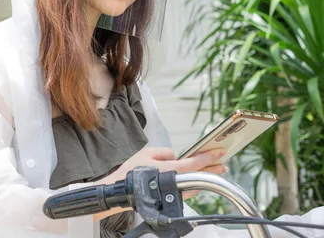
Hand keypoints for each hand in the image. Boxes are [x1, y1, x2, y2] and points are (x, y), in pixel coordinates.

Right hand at [92, 147, 227, 220]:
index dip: (209, 157)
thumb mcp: (148, 153)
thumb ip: (166, 153)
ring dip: (206, 175)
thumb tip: (176, 156)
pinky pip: (188, 188)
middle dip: (213, 167)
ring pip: (195, 182)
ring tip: (215, 168)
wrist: (123, 189)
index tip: (220, 152)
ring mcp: (174, 191)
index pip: (194, 162)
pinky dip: (196, 181)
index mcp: (170, 168)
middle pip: (199, 174)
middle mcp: (175, 181)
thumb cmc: (133, 171)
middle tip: (224, 162)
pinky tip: (199, 177)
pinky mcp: (171, 196)